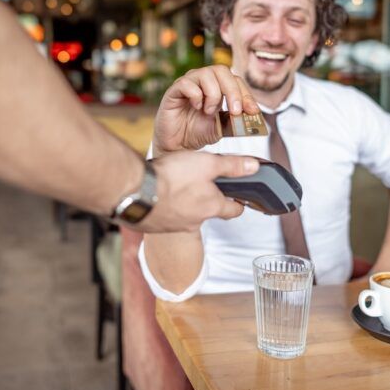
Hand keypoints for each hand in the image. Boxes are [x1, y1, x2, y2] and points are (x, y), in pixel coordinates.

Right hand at [139, 151, 259, 232]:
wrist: (134, 191)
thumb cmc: (172, 178)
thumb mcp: (207, 164)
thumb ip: (231, 166)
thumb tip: (254, 167)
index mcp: (211, 207)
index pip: (234, 210)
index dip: (238, 202)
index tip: (239, 197)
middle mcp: (194, 221)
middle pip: (208, 211)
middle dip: (207, 199)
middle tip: (202, 184)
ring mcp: (173, 225)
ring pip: (185, 214)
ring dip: (184, 202)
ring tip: (176, 184)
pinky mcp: (154, 225)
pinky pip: (164, 217)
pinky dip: (164, 206)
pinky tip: (158, 193)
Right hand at [153, 65, 259, 154]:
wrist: (177, 145)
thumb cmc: (197, 132)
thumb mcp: (222, 128)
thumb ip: (234, 120)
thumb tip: (251, 116)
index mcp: (217, 87)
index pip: (235, 80)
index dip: (246, 94)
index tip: (253, 111)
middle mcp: (203, 81)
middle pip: (222, 70)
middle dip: (233, 91)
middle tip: (235, 111)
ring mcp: (188, 83)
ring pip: (206, 74)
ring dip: (213, 95)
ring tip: (209, 112)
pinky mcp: (174, 90)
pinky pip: (186, 83)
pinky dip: (195, 96)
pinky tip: (196, 107)